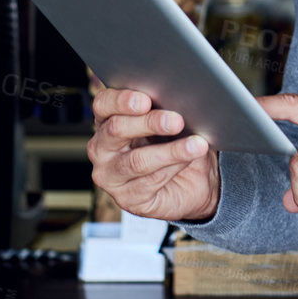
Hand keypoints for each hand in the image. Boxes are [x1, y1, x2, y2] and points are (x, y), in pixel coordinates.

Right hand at [88, 82, 219, 222]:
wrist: (193, 180)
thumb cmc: (174, 142)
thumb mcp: (169, 120)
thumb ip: (164, 108)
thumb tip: (179, 100)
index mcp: (107, 120)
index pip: (103, 104)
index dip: (122, 100)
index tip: (146, 100)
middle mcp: (102, 148)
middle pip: (117, 130)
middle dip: (150, 123)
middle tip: (177, 121)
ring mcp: (110, 175)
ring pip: (137, 160)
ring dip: (170, 151)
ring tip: (195, 144)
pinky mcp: (125, 198)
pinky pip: (150, 182)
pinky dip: (174, 168)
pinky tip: (189, 160)